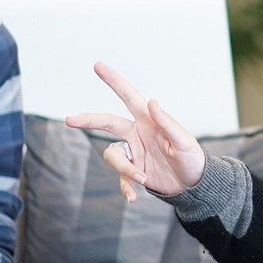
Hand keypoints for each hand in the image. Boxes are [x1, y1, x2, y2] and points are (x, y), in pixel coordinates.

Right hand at [69, 61, 206, 201]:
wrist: (193, 184)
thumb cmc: (192, 158)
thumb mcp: (183, 141)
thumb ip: (167, 123)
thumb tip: (151, 101)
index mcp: (148, 120)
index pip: (128, 96)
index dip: (113, 80)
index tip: (97, 65)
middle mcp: (136, 133)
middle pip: (106, 122)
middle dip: (88, 120)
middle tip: (69, 120)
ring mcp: (133, 152)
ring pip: (113, 156)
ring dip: (124, 169)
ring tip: (143, 178)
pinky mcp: (133, 171)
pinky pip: (121, 179)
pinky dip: (125, 188)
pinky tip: (134, 197)